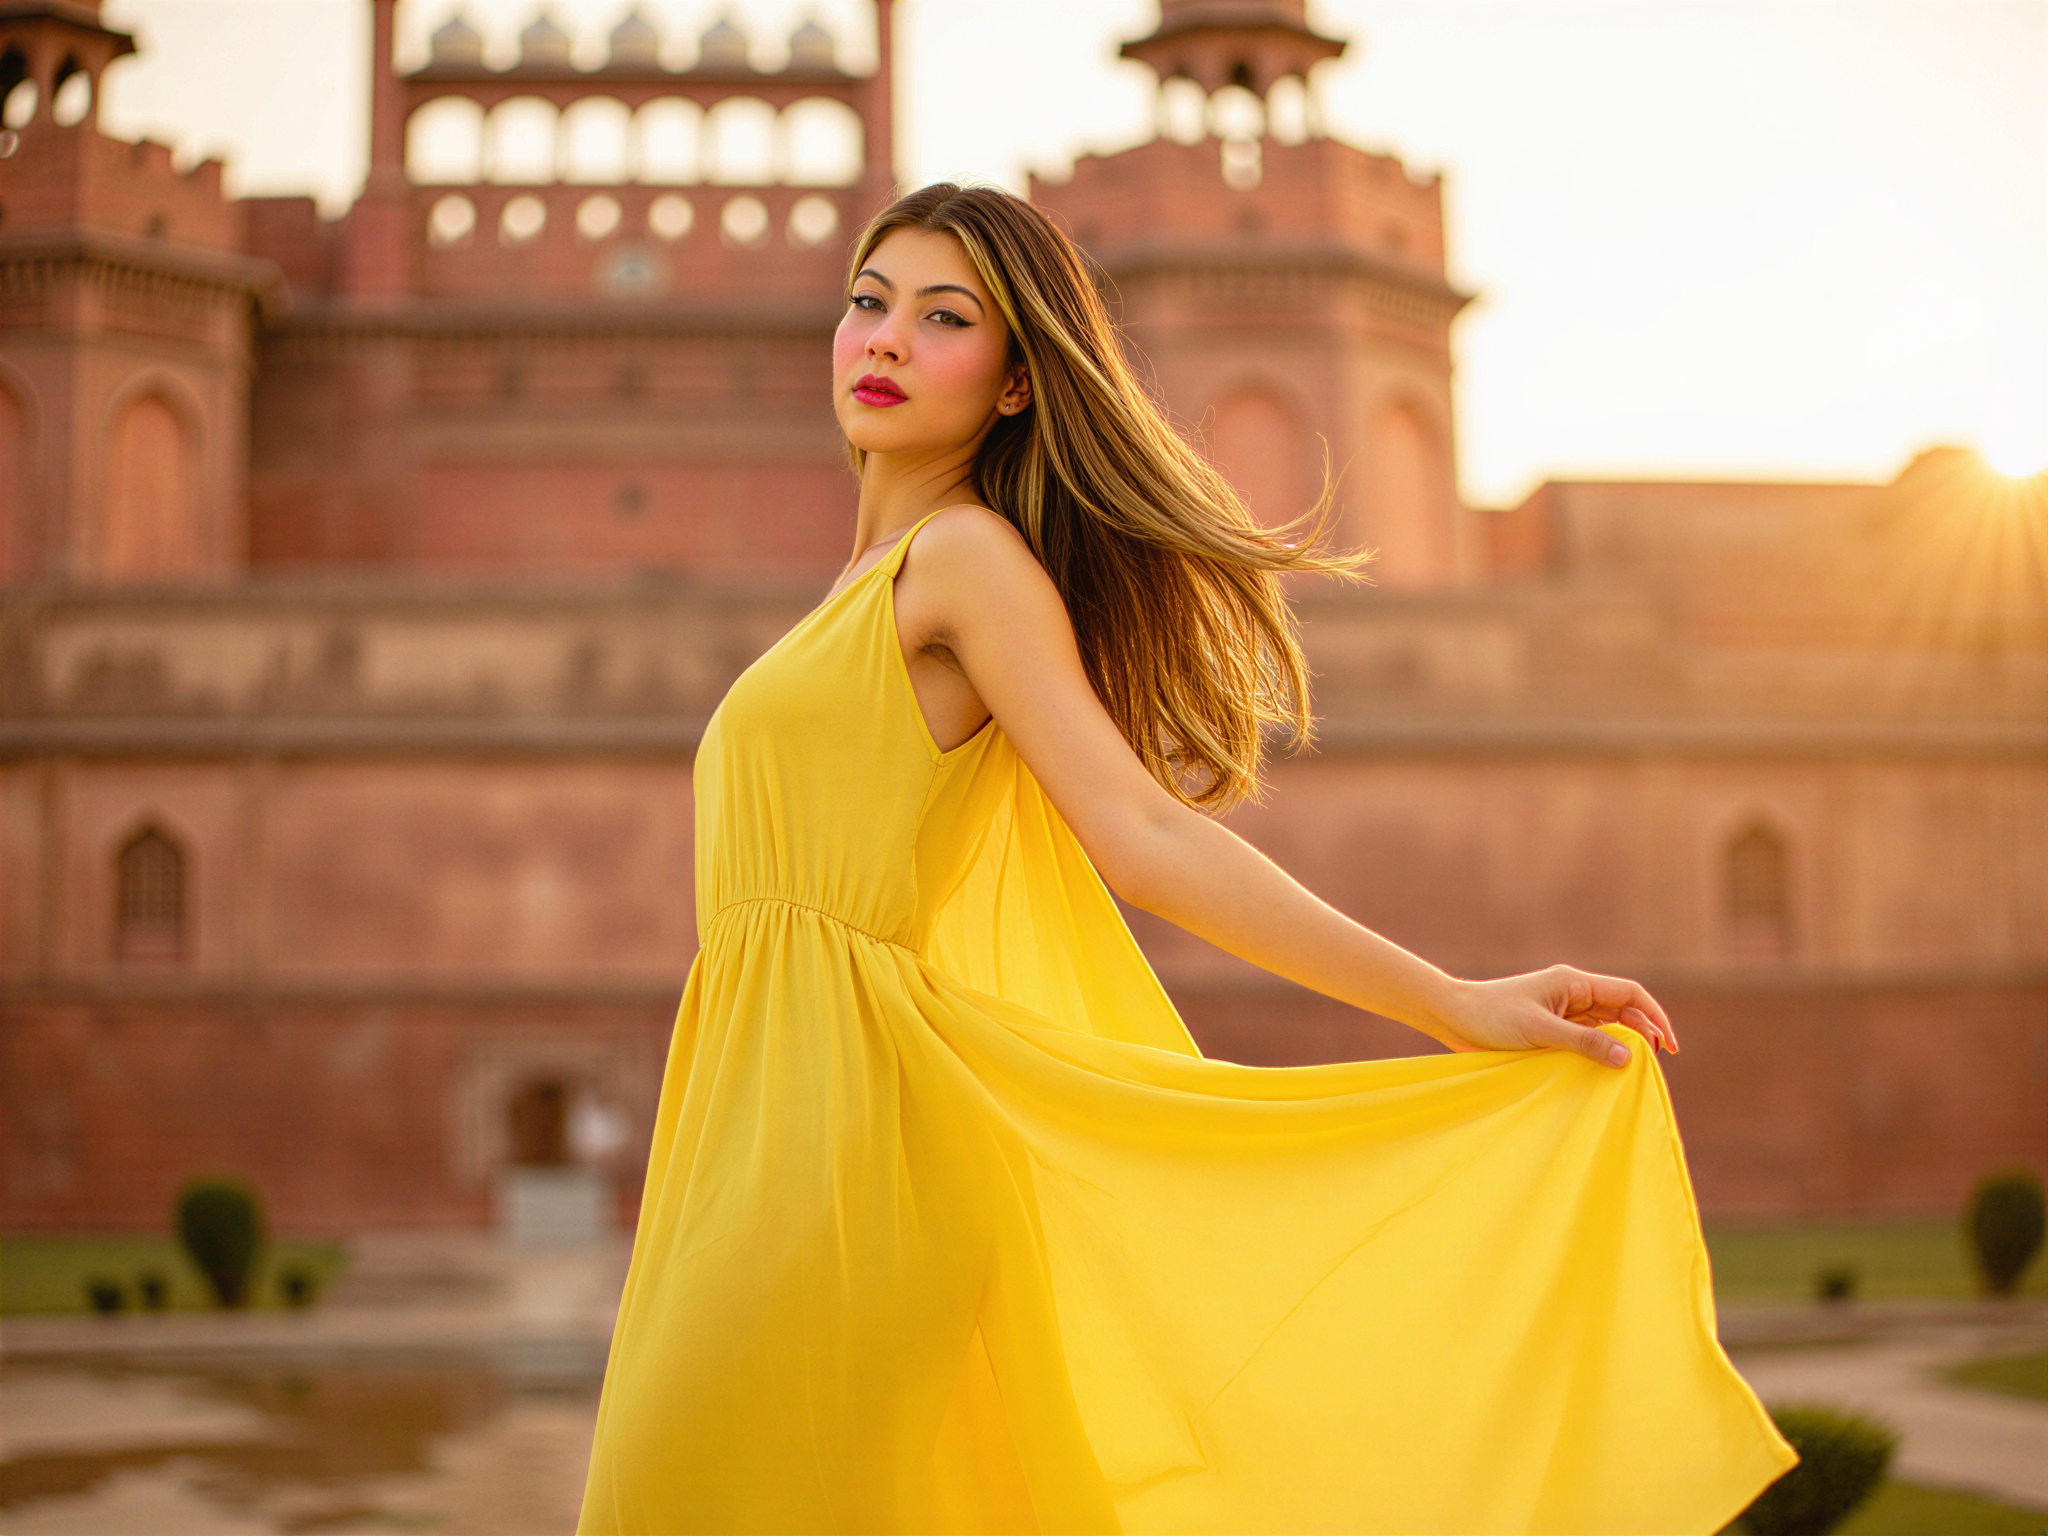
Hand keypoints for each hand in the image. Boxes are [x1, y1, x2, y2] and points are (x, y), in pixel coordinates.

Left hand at [1435, 965, 1678, 1068]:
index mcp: (1573, 982)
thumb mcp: (1540, 1030)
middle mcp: (1572, 994)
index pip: (1629, 994)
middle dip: (1642, 1035)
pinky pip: (1585, 1039)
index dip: (1655, 1017)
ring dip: (1621, 1046)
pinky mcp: (1550, 1029)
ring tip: (1632, 1073)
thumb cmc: (1491, 1017)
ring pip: (1605, 1027)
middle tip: (1652, 1067)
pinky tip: (1604, 1073)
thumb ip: (1583, 1041)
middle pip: (1622, 1011)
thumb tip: (1627, 1056)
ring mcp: (1562, 1011)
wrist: (1453, 1017)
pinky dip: (1598, 1053)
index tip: (1669, 1047)